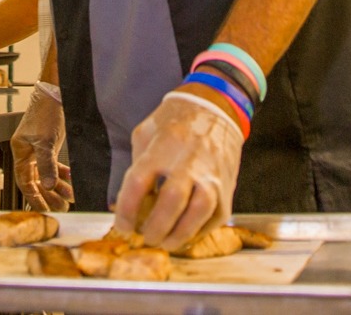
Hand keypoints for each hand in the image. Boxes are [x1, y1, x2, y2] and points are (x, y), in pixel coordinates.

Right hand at [12, 85, 74, 211]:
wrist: (56, 91)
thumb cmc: (45, 111)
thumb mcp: (45, 141)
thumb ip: (46, 165)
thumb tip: (49, 186)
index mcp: (20, 152)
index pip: (24, 182)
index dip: (34, 197)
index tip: (45, 210)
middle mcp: (28, 153)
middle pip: (36, 181)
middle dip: (49, 196)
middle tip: (61, 208)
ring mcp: (39, 149)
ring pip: (47, 174)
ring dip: (58, 187)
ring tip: (69, 198)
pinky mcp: (50, 144)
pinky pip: (55, 165)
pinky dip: (64, 174)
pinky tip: (72, 181)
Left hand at [114, 90, 241, 249]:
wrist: (216, 109)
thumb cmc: (175, 122)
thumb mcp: (146, 133)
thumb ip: (135, 166)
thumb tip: (124, 204)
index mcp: (162, 146)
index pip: (138, 183)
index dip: (126, 210)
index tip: (123, 226)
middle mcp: (188, 161)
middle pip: (171, 200)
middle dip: (155, 227)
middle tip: (147, 237)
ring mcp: (211, 175)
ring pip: (199, 211)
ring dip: (180, 234)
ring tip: (167, 242)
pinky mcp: (227, 187)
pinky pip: (215, 217)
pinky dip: (199, 231)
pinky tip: (185, 234)